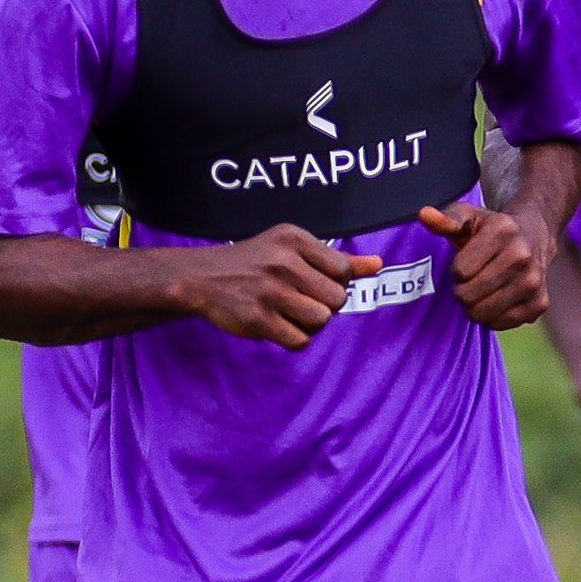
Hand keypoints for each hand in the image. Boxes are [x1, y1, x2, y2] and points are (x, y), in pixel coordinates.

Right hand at [178, 222, 376, 349]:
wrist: (201, 278)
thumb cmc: (255, 262)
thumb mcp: (292, 248)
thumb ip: (337, 258)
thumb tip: (379, 264)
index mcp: (294, 240)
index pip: (344, 270)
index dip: (336, 284)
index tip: (316, 284)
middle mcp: (283, 262)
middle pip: (337, 299)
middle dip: (325, 305)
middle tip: (302, 301)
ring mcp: (270, 292)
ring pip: (322, 321)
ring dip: (311, 324)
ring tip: (292, 314)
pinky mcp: (258, 319)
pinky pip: (300, 341)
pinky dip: (295, 339)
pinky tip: (280, 326)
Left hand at [422, 199, 551, 330]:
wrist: (535, 235)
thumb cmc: (492, 229)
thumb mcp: (469, 217)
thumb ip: (446, 220)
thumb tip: (424, 215)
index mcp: (503, 231)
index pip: (459, 271)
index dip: (456, 270)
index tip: (465, 263)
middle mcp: (523, 256)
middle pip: (468, 295)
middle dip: (461, 291)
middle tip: (469, 282)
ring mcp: (534, 282)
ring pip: (482, 313)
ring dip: (474, 307)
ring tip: (481, 292)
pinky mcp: (540, 303)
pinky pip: (500, 324)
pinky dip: (491, 318)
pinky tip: (495, 301)